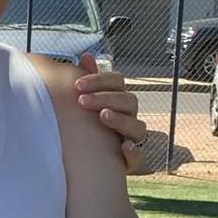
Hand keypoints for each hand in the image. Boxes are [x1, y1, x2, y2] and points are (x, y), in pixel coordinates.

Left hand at [74, 52, 145, 173]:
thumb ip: (88, 81)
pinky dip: (134, 152)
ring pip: (138, 127)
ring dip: (120, 120)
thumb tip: (86, 56)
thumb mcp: (86, 103)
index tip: (77, 85)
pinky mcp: (130, 161)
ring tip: (103, 116)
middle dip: (106, 99)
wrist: (87, 160)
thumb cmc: (86, 126)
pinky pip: (140, 158)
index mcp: (117, 100)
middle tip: (82, 101)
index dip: (100, 80)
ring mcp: (132, 139)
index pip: (118, 82)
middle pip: (128, 102)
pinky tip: (123, 146)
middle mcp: (129, 117)